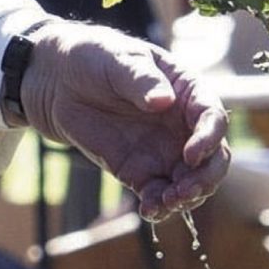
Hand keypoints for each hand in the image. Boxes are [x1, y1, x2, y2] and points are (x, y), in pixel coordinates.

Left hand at [21, 23, 229, 218]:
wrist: (56, 80)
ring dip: (185, 197)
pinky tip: (150, 211)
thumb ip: (141, 80)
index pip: (212, 117)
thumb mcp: (118, 59)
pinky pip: (157, 194)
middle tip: (184, 190)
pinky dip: (158, 207)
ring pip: (189, 182)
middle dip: (205, 178)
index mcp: (186, 92)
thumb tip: (164, 101)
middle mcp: (181, 126)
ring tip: (165, 203)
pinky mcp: (138, 171)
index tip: (191, 155)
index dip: (209, 138)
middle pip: (212, 157)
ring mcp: (162, 151)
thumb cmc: (94, 57)